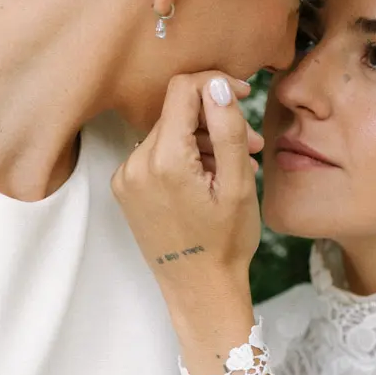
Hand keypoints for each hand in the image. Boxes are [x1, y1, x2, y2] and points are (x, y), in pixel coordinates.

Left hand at [112, 74, 261, 363]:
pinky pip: (155, 155)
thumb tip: (215, 84)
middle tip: (250, 144)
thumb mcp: (239, 183)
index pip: (182, 90)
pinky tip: (207, 179)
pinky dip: (182, 157)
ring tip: (234, 166)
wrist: (199, 290)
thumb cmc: (225, 242)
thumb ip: (227, 128)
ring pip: (168, 133)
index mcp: (165, 160)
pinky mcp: (125, 189)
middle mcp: (136, 164)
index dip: (215, 84)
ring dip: (201, 140)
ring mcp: (126, 177)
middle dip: (213, 120)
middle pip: (176, 112)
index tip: (241, 95)